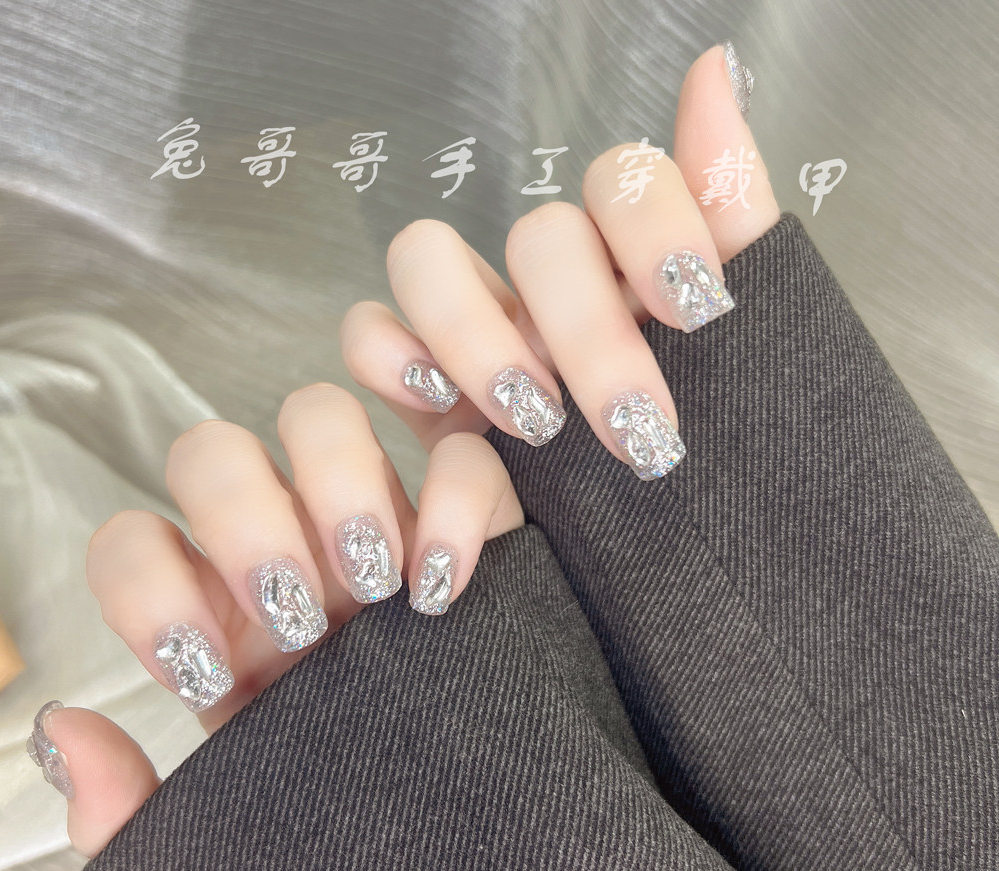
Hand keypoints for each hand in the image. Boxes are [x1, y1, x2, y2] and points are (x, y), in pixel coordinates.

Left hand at [27, 385, 521, 855]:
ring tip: (373, 583)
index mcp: (218, 611)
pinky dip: (453, 500)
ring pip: (322, 413)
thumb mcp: (232, 836)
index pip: (135, 542)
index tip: (206, 675)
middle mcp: (286, 544)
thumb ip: (130, 808)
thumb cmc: (345, 816)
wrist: (466, 823)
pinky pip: (461, 458)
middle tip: (295, 616)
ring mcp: (375, 516)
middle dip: (242, 519)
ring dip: (338, 483)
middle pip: (215, 450)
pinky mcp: (471, 516)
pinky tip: (443, 583)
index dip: (148, 590)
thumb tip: (62, 729)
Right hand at [341, 43, 778, 479]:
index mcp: (631, 268)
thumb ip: (728, 215)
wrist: (656, 561)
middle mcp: (551, 285)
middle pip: (535, 235)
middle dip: (586, 330)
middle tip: (634, 427)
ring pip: (424, 255)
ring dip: (475, 331)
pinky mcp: (419, 383)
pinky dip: (389, 358)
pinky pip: (367, 334)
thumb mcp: (745, 351)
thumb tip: (719, 66)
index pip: (624, 182)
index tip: (700, 311)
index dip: (657, 229)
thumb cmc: (704, 461)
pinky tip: (436, 404)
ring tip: (533, 423)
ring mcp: (478, 326)